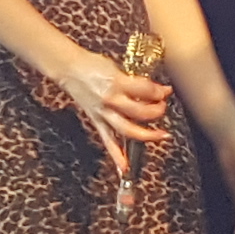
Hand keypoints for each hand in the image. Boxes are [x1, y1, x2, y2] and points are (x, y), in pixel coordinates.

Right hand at [52, 45, 174, 178]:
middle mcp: (111, 100)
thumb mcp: (117, 68)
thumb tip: (156, 89)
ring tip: (161, 136)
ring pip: (128, 130)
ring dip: (147, 135)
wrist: (69, 68)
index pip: (145, 90)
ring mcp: (103, 113)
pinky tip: (125, 168)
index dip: (159, 91)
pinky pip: (108, 141)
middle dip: (156, 111)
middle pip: (140, 112)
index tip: (165, 91)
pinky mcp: (97, 121)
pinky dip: (117, 156)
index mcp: (116, 83)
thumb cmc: (91, 64)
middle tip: (162, 107)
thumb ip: (136, 80)